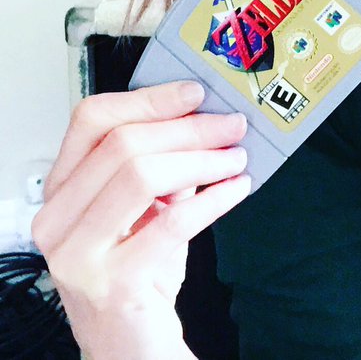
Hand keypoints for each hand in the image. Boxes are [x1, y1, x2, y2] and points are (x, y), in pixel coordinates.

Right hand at [32, 81, 250, 359]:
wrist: (131, 345)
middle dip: (190, 129)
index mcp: (62, 190)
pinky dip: (214, 199)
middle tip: (232, 127)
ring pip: (141, 176)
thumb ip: (163, 162)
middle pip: (123, 144)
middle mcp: (58, 220)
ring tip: (235, 159)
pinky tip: (237, 189)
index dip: (148, 98)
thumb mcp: (145, 207)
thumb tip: (207, 114)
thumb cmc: (139, 271)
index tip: (195, 91)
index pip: (91, 120)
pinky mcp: (113, 284)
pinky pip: (172, 223)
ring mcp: (79, 255)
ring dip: (202, 160)